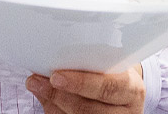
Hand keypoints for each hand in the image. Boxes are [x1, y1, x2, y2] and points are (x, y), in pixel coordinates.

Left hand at [26, 65, 144, 113]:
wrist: (125, 90)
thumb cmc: (111, 70)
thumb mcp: (107, 62)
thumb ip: (84, 61)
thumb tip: (48, 60)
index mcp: (132, 88)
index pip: (107, 87)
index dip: (80, 83)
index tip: (55, 76)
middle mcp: (128, 111)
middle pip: (90, 109)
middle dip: (58, 96)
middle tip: (35, 81)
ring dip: (54, 105)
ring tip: (37, 88)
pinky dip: (56, 113)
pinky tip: (47, 101)